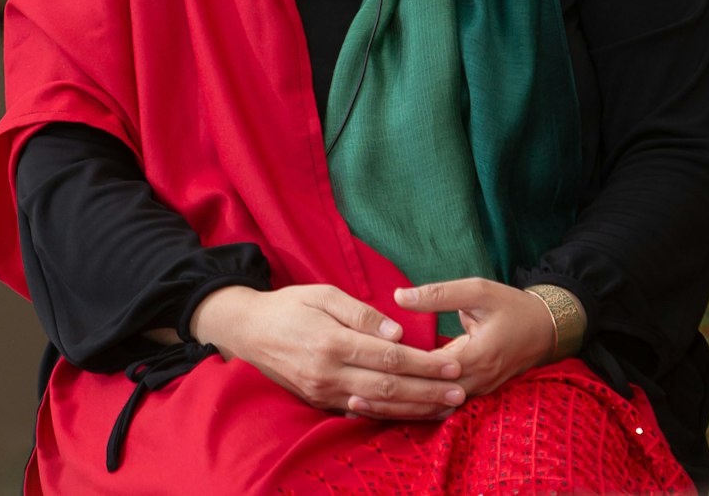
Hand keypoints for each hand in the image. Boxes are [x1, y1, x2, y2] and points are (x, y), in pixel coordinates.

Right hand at [190, 284, 464, 418]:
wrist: (248, 330)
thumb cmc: (289, 304)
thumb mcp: (322, 293)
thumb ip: (360, 312)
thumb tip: (396, 331)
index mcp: (333, 341)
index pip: (389, 357)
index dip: (423, 362)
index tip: (452, 363)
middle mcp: (329, 373)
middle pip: (389, 388)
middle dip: (428, 391)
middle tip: (460, 391)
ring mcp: (323, 392)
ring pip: (378, 406)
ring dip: (414, 408)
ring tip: (445, 406)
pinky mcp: (319, 401)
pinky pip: (359, 412)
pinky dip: (388, 415)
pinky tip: (410, 413)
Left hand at [349, 278, 555, 413]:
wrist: (546, 328)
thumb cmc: (511, 305)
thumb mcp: (478, 290)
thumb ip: (438, 294)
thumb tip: (399, 296)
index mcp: (477, 356)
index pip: (430, 372)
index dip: (399, 372)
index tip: (366, 369)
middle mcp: (476, 382)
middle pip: (427, 399)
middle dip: (391, 399)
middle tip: (353, 396)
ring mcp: (476, 392)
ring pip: (432, 409)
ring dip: (399, 409)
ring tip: (364, 406)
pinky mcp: (474, 393)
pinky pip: (441, 407)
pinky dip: (416, 409)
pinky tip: (392, 407)